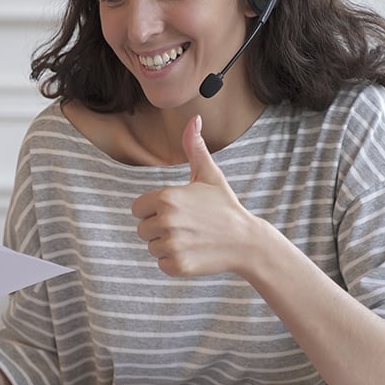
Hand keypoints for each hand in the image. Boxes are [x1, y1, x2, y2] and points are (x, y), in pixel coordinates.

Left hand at [131, 115, 262, 276]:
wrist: (246, 241)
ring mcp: (172, 245)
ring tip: (191, 238)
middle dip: (160, 228)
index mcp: (166, 198)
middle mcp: (166, 221)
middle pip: (142, 229)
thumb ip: (194, 147)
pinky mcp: (178, 265)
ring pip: (152, 247)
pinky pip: (162, 264)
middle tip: (187, 225)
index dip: (153, 210)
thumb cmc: (224, 206)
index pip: (137, 208)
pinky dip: (175, 261)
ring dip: (167, 245)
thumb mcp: (210, 175)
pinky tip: (194, 251)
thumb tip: (194, 119)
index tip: (175, 210)